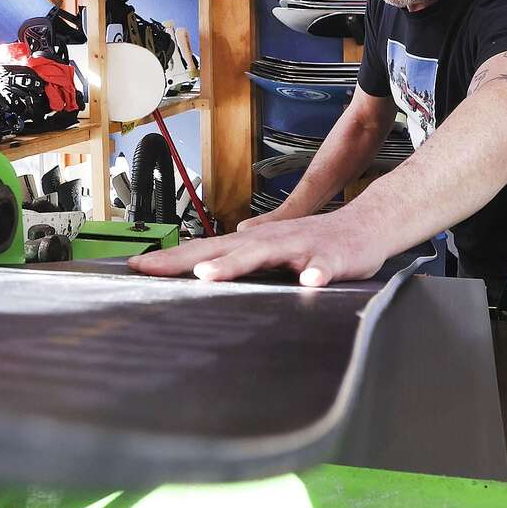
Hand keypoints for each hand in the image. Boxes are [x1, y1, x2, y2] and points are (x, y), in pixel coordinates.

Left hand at [127, 211, 388, 286]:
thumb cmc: (321, 239)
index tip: (137, 267)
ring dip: (237, 264)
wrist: (370, 225)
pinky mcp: (334, 257)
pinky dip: (317, 273)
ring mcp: (303, 247)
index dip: (172, 258)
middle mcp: (273, 240)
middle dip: (188, 260)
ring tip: (209, 276)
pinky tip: (309, 283)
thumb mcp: (277, 244)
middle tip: (154, 270)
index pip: (206, 249)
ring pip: (266, 254)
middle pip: (224, 249)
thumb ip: (247, 248)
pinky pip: (325, 265)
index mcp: (257, 242)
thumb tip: (216, 250)